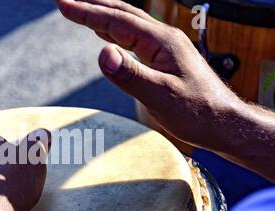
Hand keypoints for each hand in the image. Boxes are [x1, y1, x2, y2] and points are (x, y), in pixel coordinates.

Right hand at [56, 0, 274, 182]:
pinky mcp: (165, 58)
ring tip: (81, 11)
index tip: (63, 5)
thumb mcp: (160, 97)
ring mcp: (165, 47)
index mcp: (162, 42)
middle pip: (122, 13)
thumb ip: (131, 75)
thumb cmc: (197, 113)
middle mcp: (164, 38)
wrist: (223, 123)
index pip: (116, 21)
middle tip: (65, 2)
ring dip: (102, 15)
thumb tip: (102, 54)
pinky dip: (114, 31)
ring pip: (128, 23)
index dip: (87, 13)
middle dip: (92, 6)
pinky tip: (106, 34)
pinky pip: (134, 37)